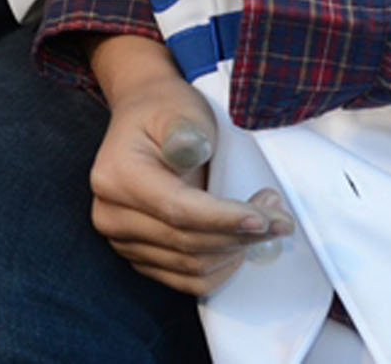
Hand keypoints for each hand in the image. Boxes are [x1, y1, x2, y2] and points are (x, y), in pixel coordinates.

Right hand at [88, 36, 290, 294]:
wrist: (144, 119)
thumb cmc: (164, 113)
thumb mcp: (178, 111)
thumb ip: (183, 131)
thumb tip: (191, 150)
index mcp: (117, 177)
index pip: (178, 210)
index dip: (224, 218)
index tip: (264, 219)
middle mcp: (111, 215)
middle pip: (188, 242)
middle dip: (241, 234)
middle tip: (279, 215)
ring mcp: (123, 240)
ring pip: (191, 267)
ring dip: (236, 250)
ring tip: (264, 221)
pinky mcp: (140, 256)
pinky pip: (186, 280)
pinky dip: (220, 268)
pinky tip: (241, 244)